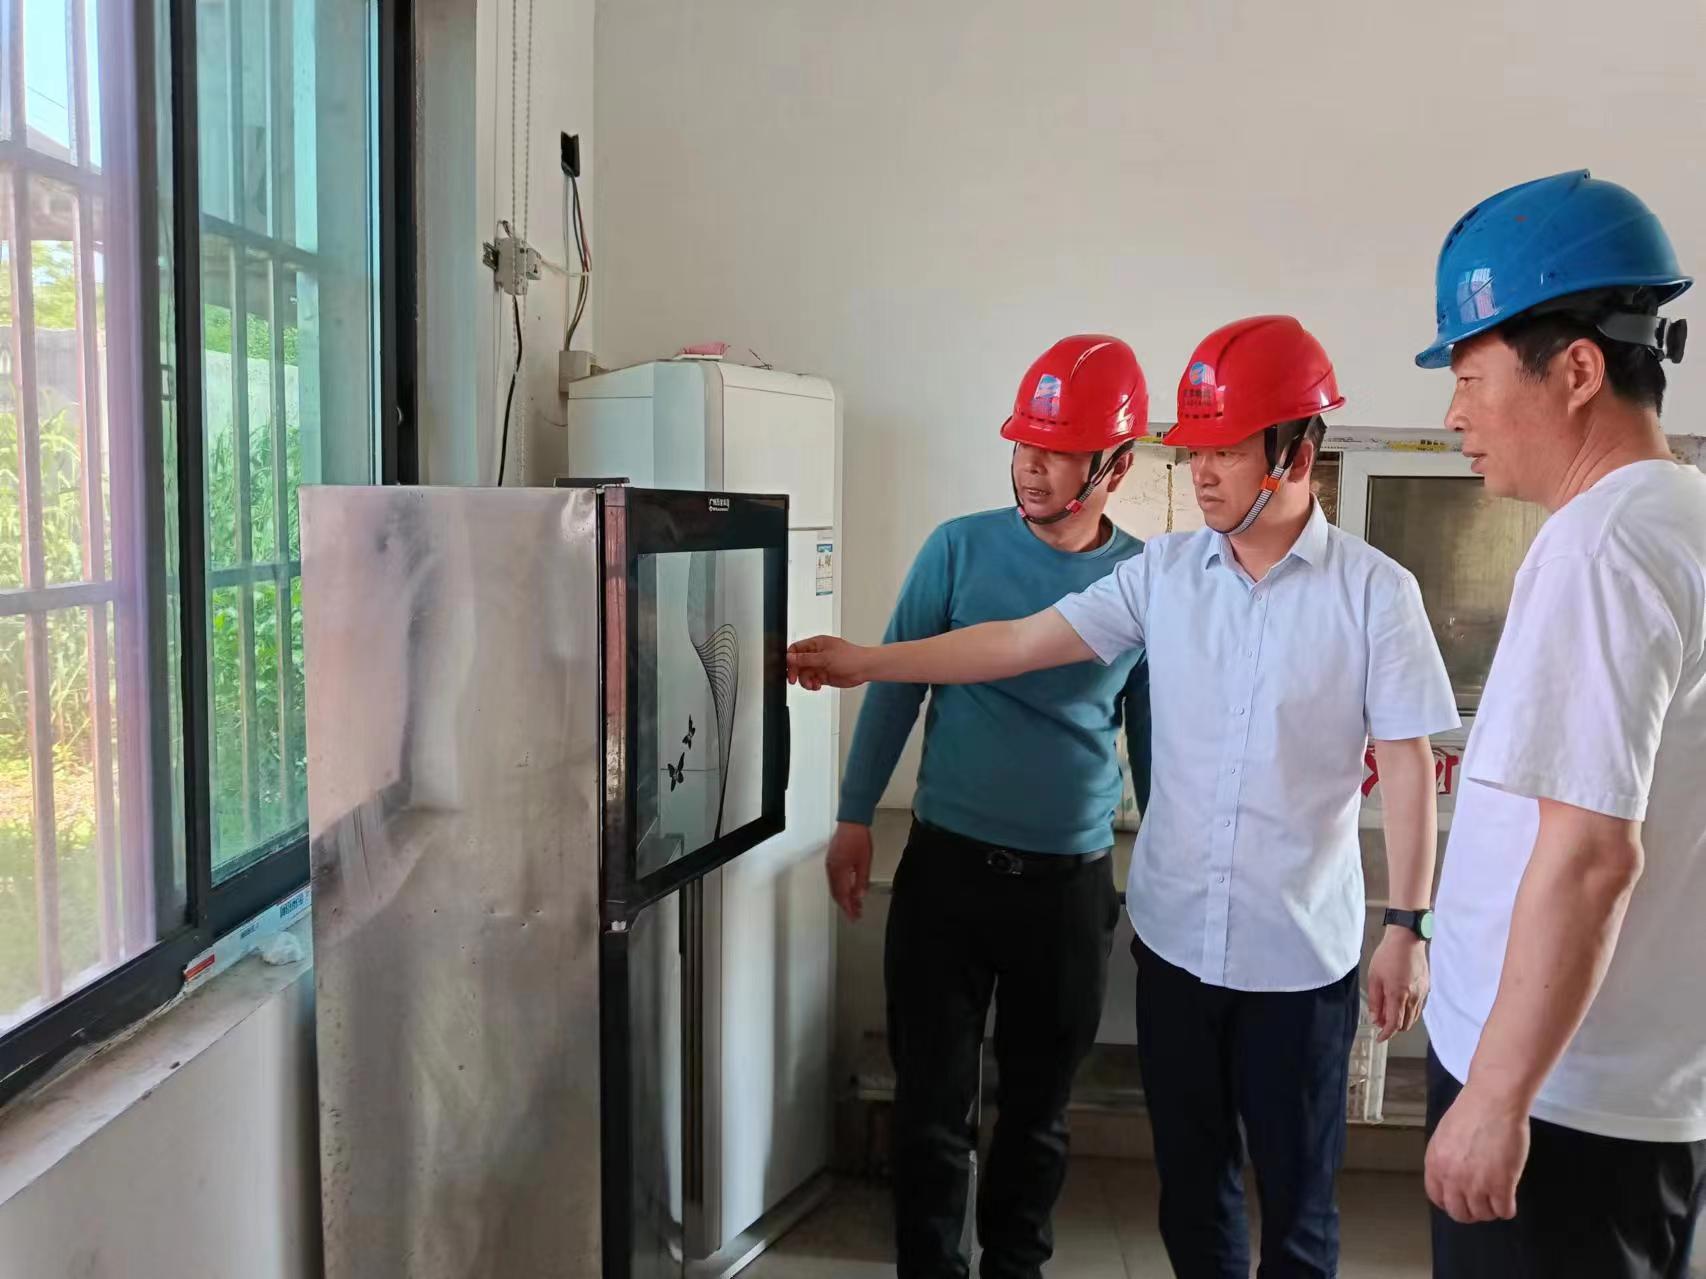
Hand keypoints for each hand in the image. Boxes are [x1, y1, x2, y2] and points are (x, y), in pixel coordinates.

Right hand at [788, 635, 869, 689]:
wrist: (864, 668)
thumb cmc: (851, 657)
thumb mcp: (825, 657)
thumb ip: (806, 659)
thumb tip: (790, 657)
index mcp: (816, 644)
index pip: (796, 649)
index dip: (790, 659)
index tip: (789, 668)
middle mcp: (817, 654)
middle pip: (798, 663)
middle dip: (795, 672)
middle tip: (794, 679)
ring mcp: (820, 665)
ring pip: (804, 674)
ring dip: (805, 680)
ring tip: (812, 684)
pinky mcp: (824, 676)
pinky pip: (812, 681)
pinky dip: (812, 685)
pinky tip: (817, 685)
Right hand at [825, 822, 873, 920]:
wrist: (852, 821)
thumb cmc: (859, 840)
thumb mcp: (864, 862)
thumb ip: (862, 880)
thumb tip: (860, 895)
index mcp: (838, 871)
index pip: (842, 895)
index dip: (848, 908)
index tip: (854, 917)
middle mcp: (831, 869)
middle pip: (836, 893)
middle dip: (846, 905)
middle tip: (856, 914)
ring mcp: (830, 864)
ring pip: (835, 887)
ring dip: (844, 897)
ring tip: (855, 904)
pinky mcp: (832, 860)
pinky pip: (834, 879)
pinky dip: (841, 888)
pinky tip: (850, 889)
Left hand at [1367, 929, 1428, 1041]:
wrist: (1407, 940)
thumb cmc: (1388, 955)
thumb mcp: (1374, 977)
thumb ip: (1375, 1001)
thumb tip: (1376, 1018)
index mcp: (1398, 995)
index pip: (1394, 1024)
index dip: (1386, 1034)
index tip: (1380, 1038)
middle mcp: (1413, 997)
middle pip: (1405, 1024)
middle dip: (1393, 1028)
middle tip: (1381, 1021)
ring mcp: (1422, 993)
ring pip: (1413, 1018)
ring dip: (1402, 1021)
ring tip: (1389, 1013)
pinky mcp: (1426, 988)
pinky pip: (1418, 1007)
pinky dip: (1410, 1012)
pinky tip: (1401, 1004)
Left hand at [1425, 1083, 1529, 1222]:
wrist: (1493, 1100)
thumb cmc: (1472, 1111)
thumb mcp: (1445, 1136)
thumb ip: (1445, 1159)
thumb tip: (1451, 1177)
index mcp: (1435, 1163)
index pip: (1437, 1197)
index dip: (1451, 1202)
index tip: (1461, 1200)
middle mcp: (1452, 1177)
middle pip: (1459, 1212)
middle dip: (1471, 1211)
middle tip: (1482, 1203)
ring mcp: (1477, 1184)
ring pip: (1483, 1214)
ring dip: (1491, 1209)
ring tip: (1497, 1197)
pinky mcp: (1501, 1185)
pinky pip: (1504, 1211)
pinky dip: (1508, 1209)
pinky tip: (1510, 1198)